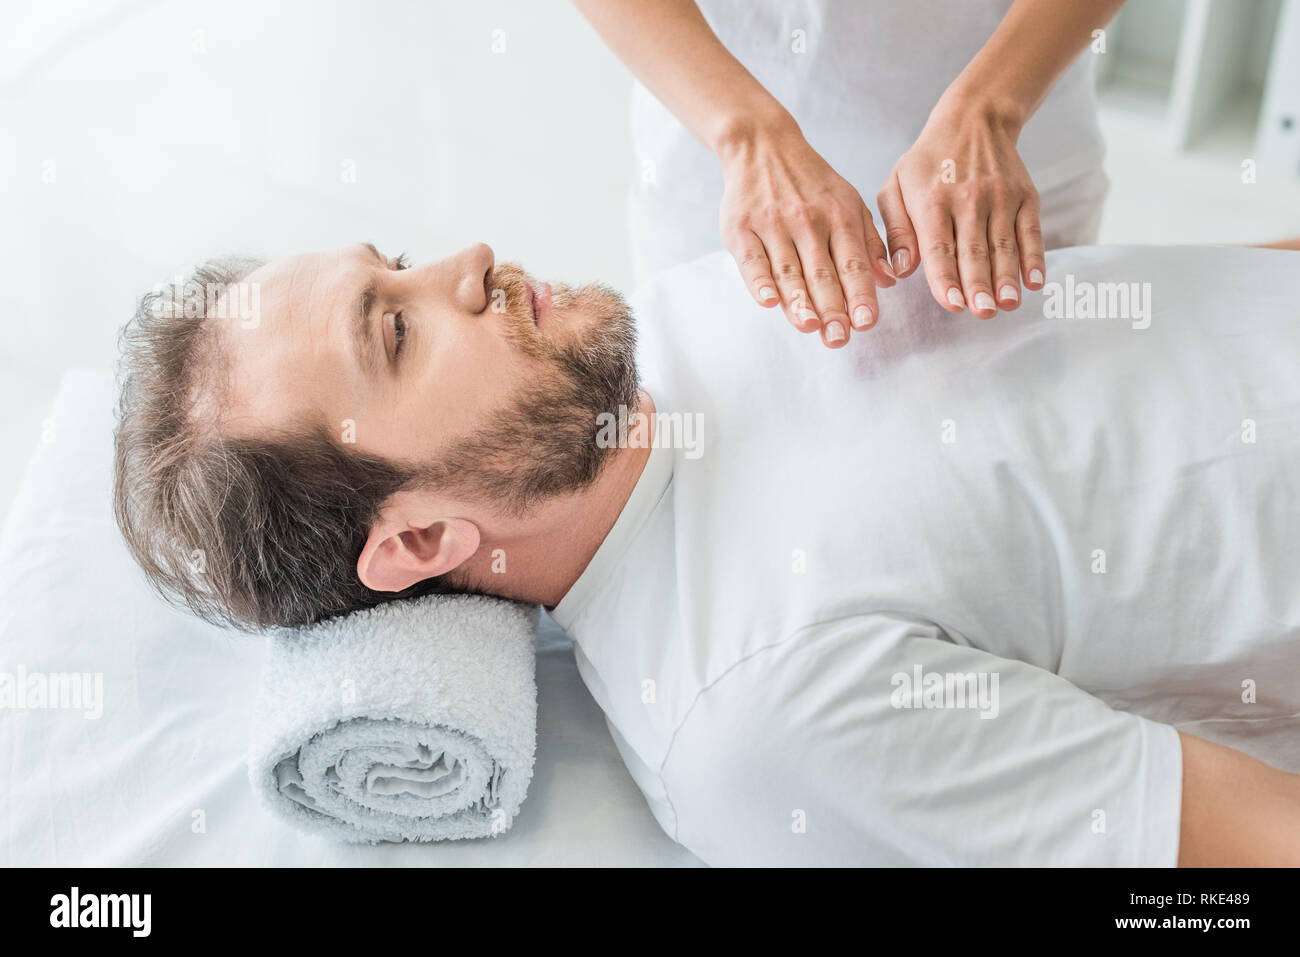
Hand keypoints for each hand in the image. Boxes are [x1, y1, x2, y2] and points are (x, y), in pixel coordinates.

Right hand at [717, 117, 896, 348]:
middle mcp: (808, 221)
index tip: (866, 323)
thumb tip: (889, 281)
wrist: (762, 145)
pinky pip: (752, 259)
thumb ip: (868, 243)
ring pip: (788, 269)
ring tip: (810, 327)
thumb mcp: (849, 202)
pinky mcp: (741, 228)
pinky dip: (760, 281)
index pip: (853, 264)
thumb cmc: (811, 182)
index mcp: (840, 216)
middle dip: (832, 307)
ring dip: (799, 300)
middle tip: (839, 337)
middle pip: (822, 272)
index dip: (860, 295)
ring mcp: (773, 224)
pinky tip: (769, 302)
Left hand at [877, 94, 1044, 317]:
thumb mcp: (896, 186)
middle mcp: (969, 199)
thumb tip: (901, 269)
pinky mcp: (1025, 196)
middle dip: (979, 285)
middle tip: (983, 313)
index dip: (946, 278)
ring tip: (1007, 305)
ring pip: (1004, 245)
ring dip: (1007, 278)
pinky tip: (1034, 282)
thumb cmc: (926, 163)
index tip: (952, 305)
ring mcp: (1001, 197)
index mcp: (932, 201)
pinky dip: (1034, 258)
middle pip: (974, 250)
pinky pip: (1031, 231)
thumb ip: (897, 229)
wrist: (974, 119)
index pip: (939, 247)